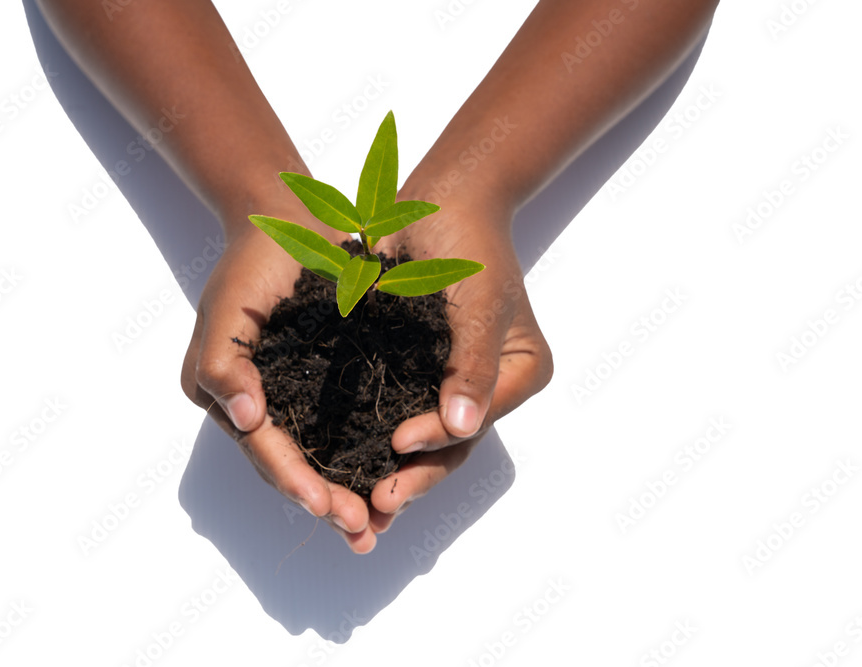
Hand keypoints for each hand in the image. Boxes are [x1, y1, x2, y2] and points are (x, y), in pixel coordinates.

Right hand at [180, 213, 381, 553]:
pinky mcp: (322, 381)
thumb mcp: (227, 305)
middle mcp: (253, 402)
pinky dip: (357, 457)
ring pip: (316, 454)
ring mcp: (289, 394)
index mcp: (221, 391)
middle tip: (360, 532)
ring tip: (373, 528)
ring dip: (342, 491)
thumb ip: (220, 360)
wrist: (289, 220)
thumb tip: (240, 415)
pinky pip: (338, 428)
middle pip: (288, 463)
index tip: (324, 506)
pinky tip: (384, 480)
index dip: (291, 478)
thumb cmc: (254, 260)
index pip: (259, 445)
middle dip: (322, 500)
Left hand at [366, 195, 552, 530]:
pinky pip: (391, 413)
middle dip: (414, 476)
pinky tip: (341, 466)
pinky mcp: (411, 373)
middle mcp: (486, 387)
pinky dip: (369, 440)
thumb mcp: (479, 301)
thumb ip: (473, 364)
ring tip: (358, 507)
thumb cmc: (469, 243)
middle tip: (377, 505)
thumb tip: (465, 425)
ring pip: (420, 439)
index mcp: (520, 375)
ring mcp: (447, 383)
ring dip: (390, 472)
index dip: (439, 441)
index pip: (477, 421)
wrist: (437, 201)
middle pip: (451, 443)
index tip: (398, 444)